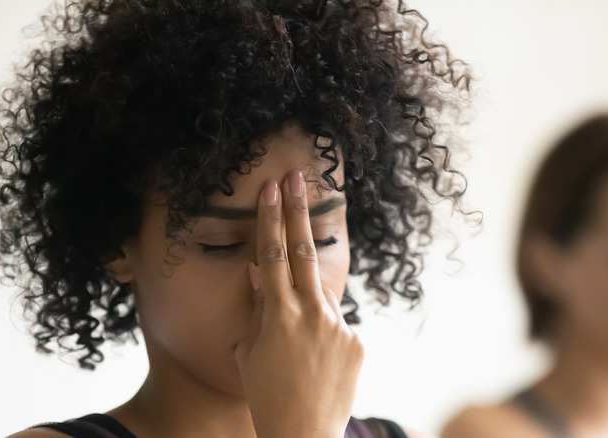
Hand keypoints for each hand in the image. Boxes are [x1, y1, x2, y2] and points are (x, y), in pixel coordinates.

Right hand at [234, 171, 363, 437]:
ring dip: (307, 306)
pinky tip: (316, 367)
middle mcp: (312, 313)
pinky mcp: (358, 340)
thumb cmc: (266, 393)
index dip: (272, 217)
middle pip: (304, 250)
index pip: (272, 253)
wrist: (304, 433)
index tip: (273, 186)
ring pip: (321, 295)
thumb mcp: (249, 349)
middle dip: (299, 210)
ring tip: (298, 348)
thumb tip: (260, 270)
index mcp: (278, 314)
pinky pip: (337, 325)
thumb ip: (258, 306)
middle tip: (298, 176)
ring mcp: (339, 325)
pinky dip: (325, 336)